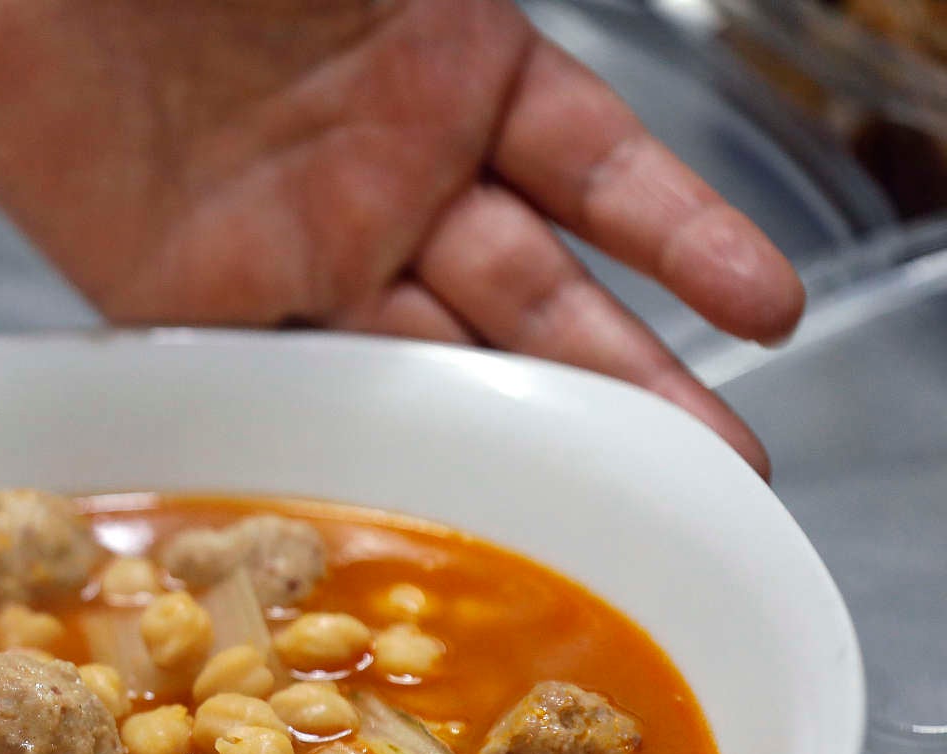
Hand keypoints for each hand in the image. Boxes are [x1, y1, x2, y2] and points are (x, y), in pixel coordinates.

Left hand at [0, 0, 800, 471]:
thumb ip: (454, 11)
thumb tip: (512, 52)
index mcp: (449, 64)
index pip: (596, 167)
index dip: (682, 236)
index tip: (765, 313)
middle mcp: (387, 168)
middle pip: (534, 293)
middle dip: (634, 380)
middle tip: (724, 472)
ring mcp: (297, 240)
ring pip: (443, 352)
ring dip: (534, 428)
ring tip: (629, 499)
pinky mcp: (193, 292)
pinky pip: (295, 369)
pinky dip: (364, 428)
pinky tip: (440, 481)